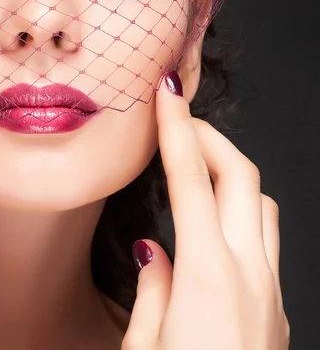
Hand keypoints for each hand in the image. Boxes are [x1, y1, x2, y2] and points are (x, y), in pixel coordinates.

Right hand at [122, 72, 289, 349]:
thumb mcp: (142, 348)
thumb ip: (152, 289)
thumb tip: (156, 248)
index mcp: (206, 277)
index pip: (190, 179)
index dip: (176, 128)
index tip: (167, 93)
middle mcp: (249, 276)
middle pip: (241, 177)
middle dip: (210, 136)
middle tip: (178, 119)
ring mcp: (270, 295)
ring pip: (260, 205)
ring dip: (229, 173)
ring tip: (194, 166)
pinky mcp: (277, 314)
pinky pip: (262, 243)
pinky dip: (235, 215)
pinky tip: (206, 229)